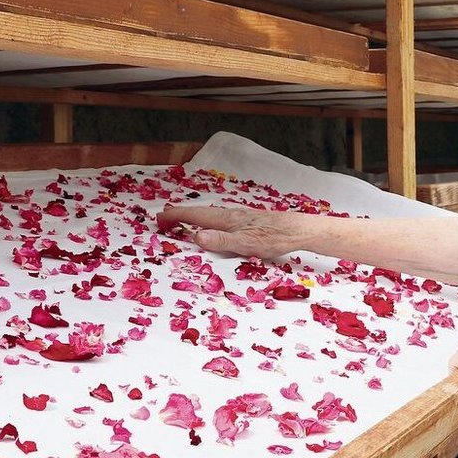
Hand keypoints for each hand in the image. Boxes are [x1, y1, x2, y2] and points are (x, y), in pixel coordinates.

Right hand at [161, 205, 304, 258]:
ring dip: (193, 218)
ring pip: (210, 216)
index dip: (176, 217)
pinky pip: (220, 220)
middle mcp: (231, 215)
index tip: (158, 218)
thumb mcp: (246, 244)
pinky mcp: (248, 222)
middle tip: (163, 219)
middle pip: (200, 213)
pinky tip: (213, 226)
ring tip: (181, 221)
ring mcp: (239, 217)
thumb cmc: (275, 237)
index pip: (195, 216)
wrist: (299, 230)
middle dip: (180, 215)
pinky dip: (207, 221)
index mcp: (227, 219)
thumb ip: (221, 241)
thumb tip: (196, 237)